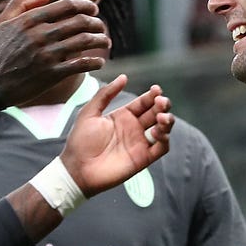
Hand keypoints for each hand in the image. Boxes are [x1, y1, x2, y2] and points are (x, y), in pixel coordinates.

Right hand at [0, 0, 110, 104]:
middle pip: (79, 22)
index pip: (66, 6)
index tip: (93, 10)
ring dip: (99, 40)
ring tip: (105, 42)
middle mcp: (40, 35)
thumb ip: (21, 4)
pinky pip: (79, 65)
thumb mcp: (0, 23)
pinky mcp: (50, 74)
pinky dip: (93, 62)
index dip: (85, 6)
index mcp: (29, 20)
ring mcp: (46, 55)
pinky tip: (99, 62)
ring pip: (83, 42)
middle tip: (101, 26)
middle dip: (96, 23)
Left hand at [58, 75, 172, 196]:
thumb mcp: (89, 112)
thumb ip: (105, 94)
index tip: (156, 90)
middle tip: (161, 102)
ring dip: (167, 121)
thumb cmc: (80, 141)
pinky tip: (157, 132)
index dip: (152, 96)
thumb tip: (124, 77)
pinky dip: (164, 139)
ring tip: (162, 117)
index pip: (143, 103)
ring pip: (163, 129)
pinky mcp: (143, 158)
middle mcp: (134, 128)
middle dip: (162, 105)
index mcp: (123, 116)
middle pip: (156, 113)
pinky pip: (161, 148)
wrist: (77, 168)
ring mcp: (139, 143)